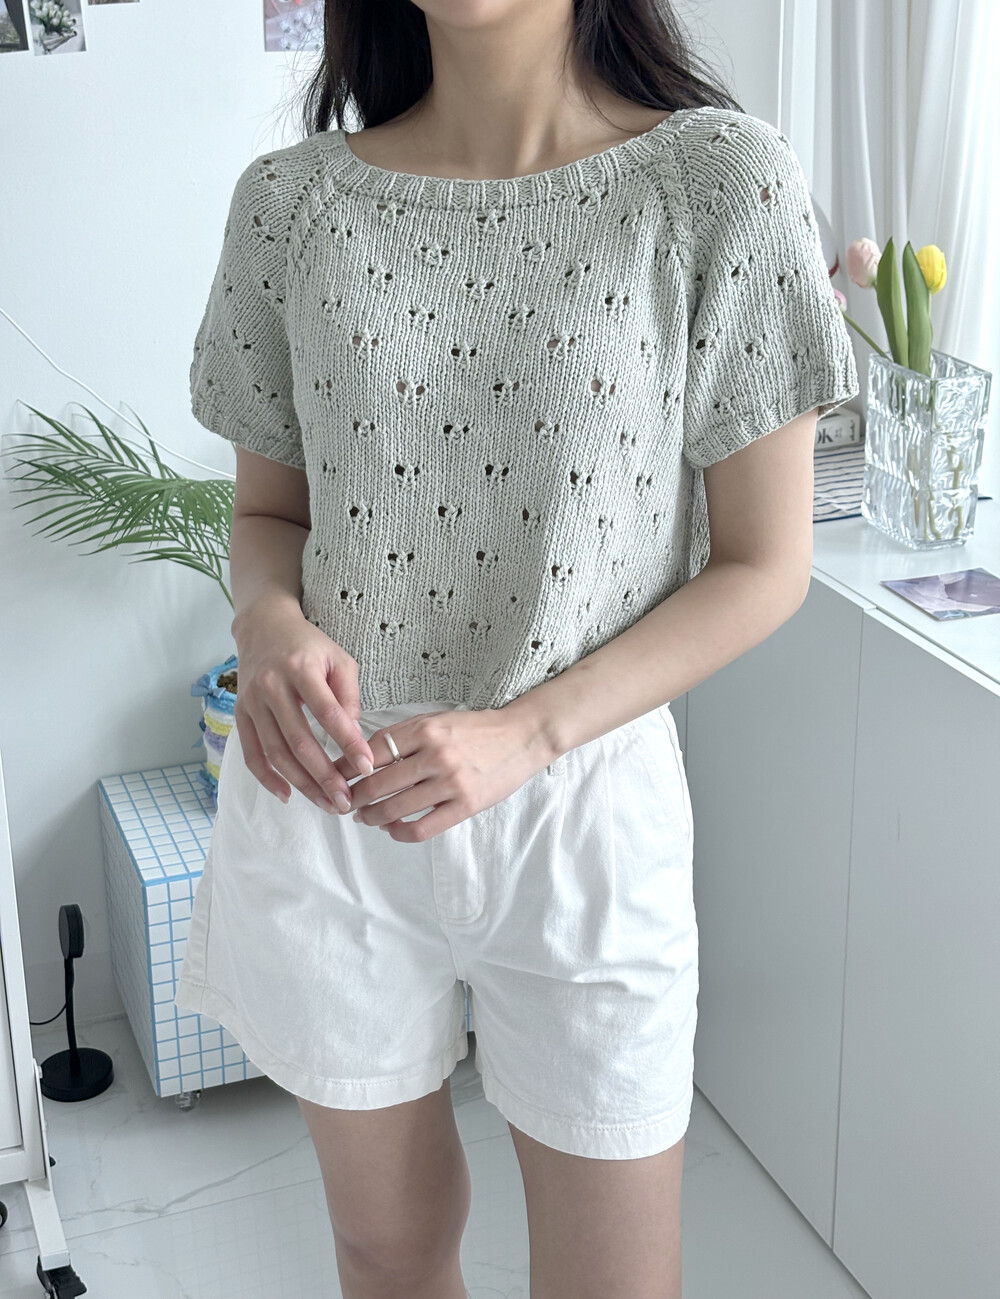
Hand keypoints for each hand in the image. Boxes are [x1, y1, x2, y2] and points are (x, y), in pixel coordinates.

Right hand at [231, 595, 375, 812]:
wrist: (263, 627)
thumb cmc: (309, 646)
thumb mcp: (339, 659)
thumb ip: (348, 696)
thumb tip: (353, 737)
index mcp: (301, 668)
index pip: (328, 713)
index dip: (348, 743)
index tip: (367, 767)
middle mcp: (271, 685)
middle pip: (299, 741)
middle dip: (324, 776)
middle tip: (345, 801)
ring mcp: (252, 701)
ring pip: (276, 753)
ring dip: (301, 784)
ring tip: (326, 803)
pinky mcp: (240, 714)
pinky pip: (251, 753)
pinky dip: (267, 778)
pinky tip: (287, 795)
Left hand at [336, 707, 548, 841]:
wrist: (523, 736)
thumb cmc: (477, 730)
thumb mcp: (438, 721)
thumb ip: (404, 737)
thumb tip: (363, 759)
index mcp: (424, 728)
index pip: (371, 751)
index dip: (346, 768)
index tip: (334, 778)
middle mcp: (435, 754)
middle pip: (376, 783)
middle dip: (354, 797)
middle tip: (345, 803)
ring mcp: (451, 781)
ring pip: (394, 808)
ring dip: (372, 817)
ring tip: (365, 817)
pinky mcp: (465, 805)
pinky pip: (421, 828)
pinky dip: (399, 832)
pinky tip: (393, 829)